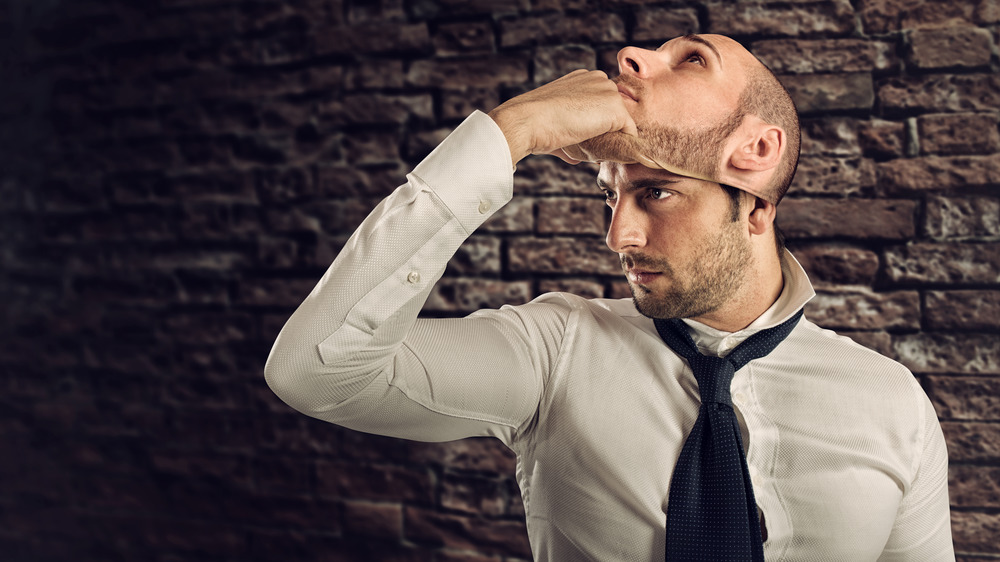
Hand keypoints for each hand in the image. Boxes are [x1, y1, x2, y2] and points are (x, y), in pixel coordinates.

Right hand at [488, 70, 637, 166]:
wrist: (527, 121)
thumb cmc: (534, 124)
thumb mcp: (554, 122)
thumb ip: (570, 134)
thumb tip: (575, 158)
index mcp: (582, 78)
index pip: (601, 103)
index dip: (596, 123)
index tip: (583, 137)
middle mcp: (598, 79)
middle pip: (614, 112)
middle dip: (606, 130)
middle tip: (587, 146)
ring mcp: (608, 92)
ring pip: (621, 123)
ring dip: (611, 138)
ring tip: (590, 148)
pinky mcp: (615, 109)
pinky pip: (628, 133)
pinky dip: (619, 146)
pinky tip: (600, 151)